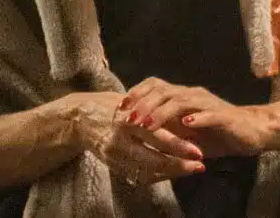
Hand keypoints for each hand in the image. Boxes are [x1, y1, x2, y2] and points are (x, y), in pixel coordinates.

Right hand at [65, 92, 204, 186]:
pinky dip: (157, 175)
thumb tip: (186, 123)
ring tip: (191, 169)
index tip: (198, 152)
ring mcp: (114, 157)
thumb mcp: (132, 103)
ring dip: (171, 172)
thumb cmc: (111, 106)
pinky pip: (138, 175)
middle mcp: (118, 141)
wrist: (80, 119)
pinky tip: (172, 172)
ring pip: (147, 171)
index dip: (178, 146)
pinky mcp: (112, 166)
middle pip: (152, 158)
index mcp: (125, 120)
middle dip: (178, 164)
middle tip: (199, 165)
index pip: (156, 136)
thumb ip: (155, 114)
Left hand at [122, 78, 271, 158]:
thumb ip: (166, 131)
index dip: (137, 94)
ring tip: (148, 125)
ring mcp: (209, 103)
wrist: (252, 131)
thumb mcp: (186, 134)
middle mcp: (194, 94)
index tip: (120, 108)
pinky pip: (209, 114)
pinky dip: (197, 117)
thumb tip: (137, 135)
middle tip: (128, 120)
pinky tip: (186, 124)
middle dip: (143, 104)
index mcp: (183, 96)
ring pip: (182, 101)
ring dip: (162, 112)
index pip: (156, 85)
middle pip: (164, 91)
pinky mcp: (224, 116)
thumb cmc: (217, 132)